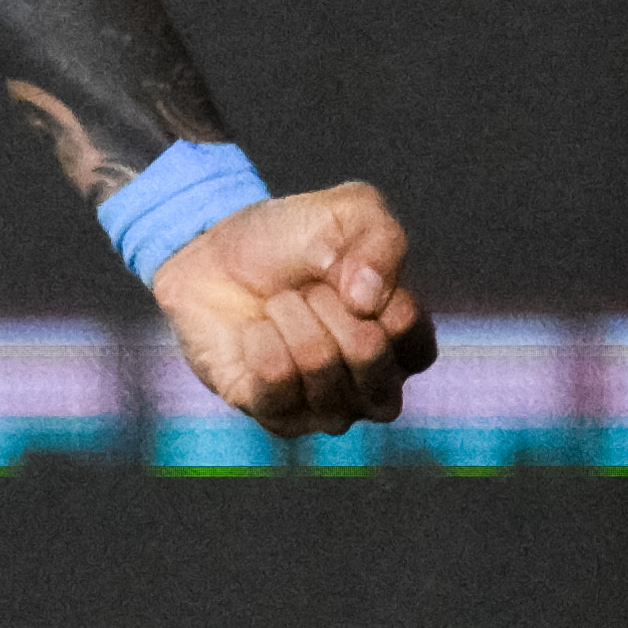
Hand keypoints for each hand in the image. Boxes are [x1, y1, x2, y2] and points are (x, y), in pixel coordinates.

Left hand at [148, 181, 434, 437]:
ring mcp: (328, 408)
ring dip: (292, 322)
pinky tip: (255, 333)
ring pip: (323, 375)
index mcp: (401, 343)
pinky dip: (262, 345)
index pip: (413, 340)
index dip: (375, 297)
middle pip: (371, 360)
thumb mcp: (349, 211)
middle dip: (330, 308)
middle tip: (306, 289)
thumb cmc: (291, 238)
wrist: (214, 252)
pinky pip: (278, 388)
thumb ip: (382, 240)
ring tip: (277, 305)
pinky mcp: (277, 416)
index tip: (343, 269)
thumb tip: (368, 301)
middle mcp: (373, 385)